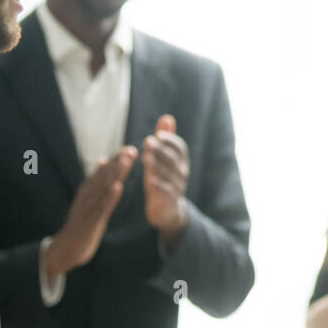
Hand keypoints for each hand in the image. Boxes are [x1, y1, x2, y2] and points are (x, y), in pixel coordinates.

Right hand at [44, 146, 137, 281]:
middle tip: (130, 150)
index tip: (129, 149)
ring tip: (126, 162)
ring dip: (114, 175)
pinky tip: (118, 187)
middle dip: (117, 163)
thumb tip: (103, 160)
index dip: (115, 160)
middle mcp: (86, 197)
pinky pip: (101, 208)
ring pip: (102, 188)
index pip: (102, 173)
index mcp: (87, 192)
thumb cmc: (80, 224)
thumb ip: (96, 182)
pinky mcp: (90, 222)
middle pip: (103, 177)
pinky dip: (109, 197)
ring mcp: (88, 209)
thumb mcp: (87, 200)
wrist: (64, 249)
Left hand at [143, 114, 189, 247]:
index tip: (157, 133)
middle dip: (161, 149)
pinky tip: (148, 179)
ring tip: (145, 157)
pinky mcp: (169, 201)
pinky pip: (166, 192)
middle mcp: (182, 173)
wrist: (169, 210)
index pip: (180, 148)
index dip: (171, 140)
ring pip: (169, 174)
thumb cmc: (165, 179)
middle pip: (173, 159)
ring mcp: (177, 187)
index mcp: (181, 162)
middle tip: (148, 140)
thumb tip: (167, 117)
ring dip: (157, 165)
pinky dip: (158, 184)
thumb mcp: (165, 158)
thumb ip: (166, 138)